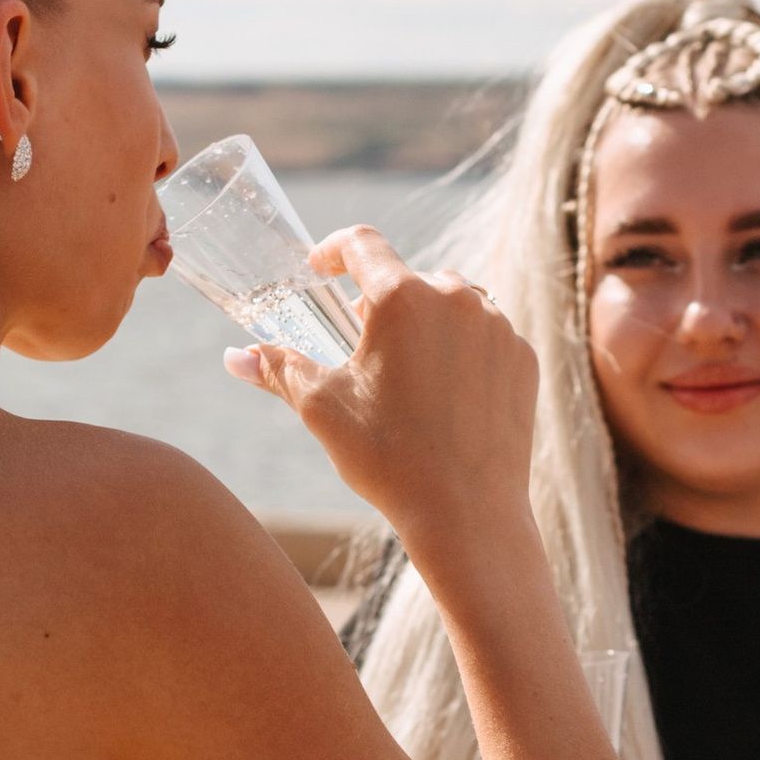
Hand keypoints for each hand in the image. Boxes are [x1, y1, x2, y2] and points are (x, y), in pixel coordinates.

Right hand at [224, 230, 539, 578]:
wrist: (467, 515)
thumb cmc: (389, 459)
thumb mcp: (323, 409)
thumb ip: (279, 369)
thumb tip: (235, 356)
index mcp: (402, 299)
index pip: (362, 243)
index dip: (334, 249)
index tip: (321, 268)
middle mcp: (457, 299)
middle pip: (408, 279)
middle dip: (381, 304)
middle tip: (363, 348)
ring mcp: (498, 327)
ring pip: (452, 305)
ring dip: (426, 325)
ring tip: (408, 376)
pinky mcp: (523, 358)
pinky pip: (486, 336)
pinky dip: (464, 352)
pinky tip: (447, 396)